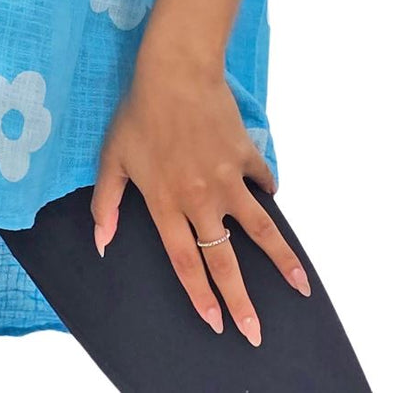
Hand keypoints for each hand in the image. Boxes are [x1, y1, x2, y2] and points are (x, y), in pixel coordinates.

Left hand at [90, 53, 311, 346]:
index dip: (201, 297)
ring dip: (282, 260)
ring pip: (260, 230)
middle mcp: (200, 199)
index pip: (187, 263)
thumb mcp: (112, 157)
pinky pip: (262, 181)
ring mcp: (227, 178)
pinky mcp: (246, 155)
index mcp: (167, 204)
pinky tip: (269, 197)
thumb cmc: (139, 113)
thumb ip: (107, 203)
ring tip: (301, 285)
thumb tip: (101, 243)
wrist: (176, 71)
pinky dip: (267, 191)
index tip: (216, 324)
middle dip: (242, 301)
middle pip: (225, 260)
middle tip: (256, 332)